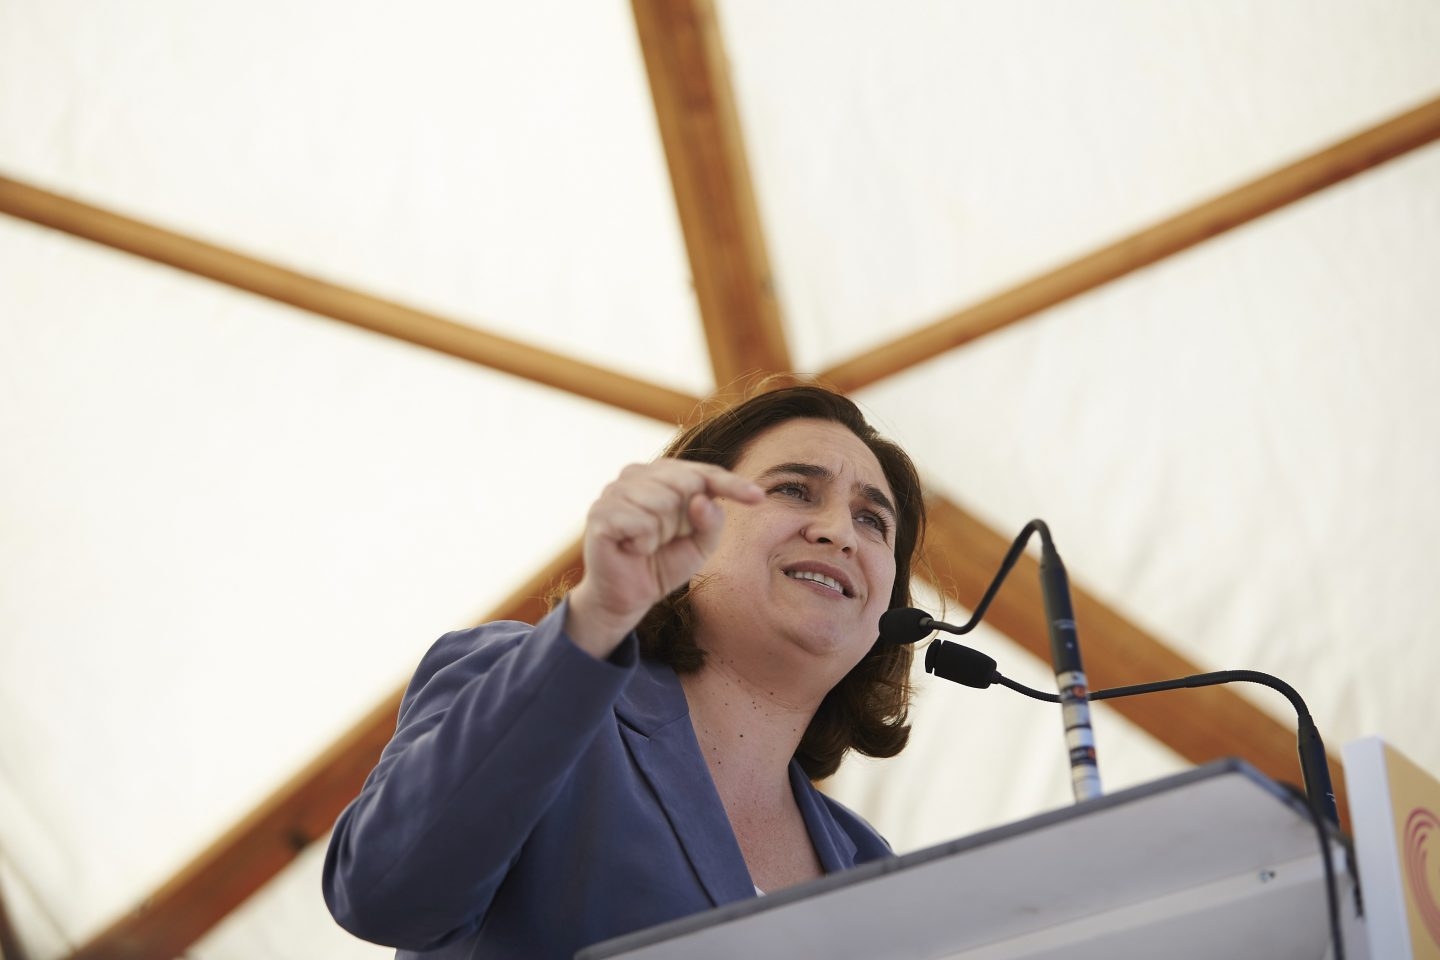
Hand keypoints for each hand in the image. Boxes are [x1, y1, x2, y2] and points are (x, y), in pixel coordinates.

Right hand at [565, 460, 762, 657]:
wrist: (629, 597)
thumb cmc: (664, 562)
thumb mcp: (701, 544)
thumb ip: (711, 521)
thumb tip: (702, 499)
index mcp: (662, 474)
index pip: (704, 471)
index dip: (733, 484)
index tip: (759, 498)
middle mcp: (636, 474)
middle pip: (686, 483)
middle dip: (685, 520)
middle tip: (666, 539)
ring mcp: (614, 490)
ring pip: (663, 503)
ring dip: (662, 534)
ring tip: (646, 543)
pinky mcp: (600, 513)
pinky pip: (641, 522)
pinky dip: (643, 543)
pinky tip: (631, 548)